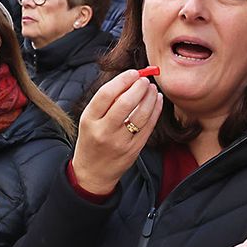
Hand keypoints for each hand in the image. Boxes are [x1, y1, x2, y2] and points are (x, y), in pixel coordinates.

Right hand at [69, 70, 164, 193]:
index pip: (106, 94)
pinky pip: (148, 127)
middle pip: (125, 103)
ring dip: (150, 98)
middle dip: (139, 88)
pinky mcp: (133, 150)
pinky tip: (157, 101)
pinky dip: (155, 111)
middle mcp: (104, 131)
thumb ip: (106, 102)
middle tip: (145, 80)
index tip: (133, 73)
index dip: (122, 80)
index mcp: (89, 120)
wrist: (93, 173)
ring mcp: (120, 142)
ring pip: (141, 115)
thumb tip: (129, 80)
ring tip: (152, 89)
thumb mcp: (89, 120)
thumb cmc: (91, 140)